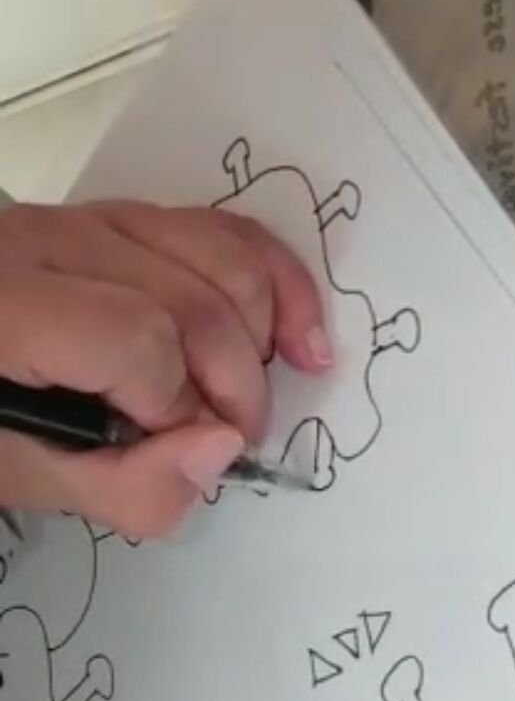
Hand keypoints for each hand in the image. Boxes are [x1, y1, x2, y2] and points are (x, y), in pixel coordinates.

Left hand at [0, 199, 331, 536]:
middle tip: (235, 439)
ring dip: (268, 330)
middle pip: (189, 298)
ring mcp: (88, 216)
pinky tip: (299, 336)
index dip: (176, 405)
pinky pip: (220, 230)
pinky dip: (273, 280)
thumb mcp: (26, 479)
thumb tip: (222, 448)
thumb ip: (123, 484)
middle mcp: (47, 239)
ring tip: (263, 397)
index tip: (178, 451)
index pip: (134, 338)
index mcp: (9, 307)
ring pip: (221, 252)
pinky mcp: (122, 216)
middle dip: (234, 381)